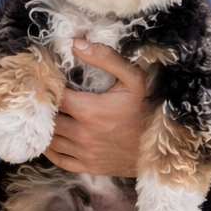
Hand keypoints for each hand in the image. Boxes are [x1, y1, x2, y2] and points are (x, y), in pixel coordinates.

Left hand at [46, 38, 148, 175]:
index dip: (47, 87)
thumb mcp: (134, 78)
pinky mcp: (91, 166)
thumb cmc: (150, 109)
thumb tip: (76, 43)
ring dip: (46, 127)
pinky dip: (50, 151)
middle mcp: (83, 134)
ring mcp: (86, 153)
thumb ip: (105, 58)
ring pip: (51, 140)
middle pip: (49, 119)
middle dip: (45, 107)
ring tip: (46, 116)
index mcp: (89, 110)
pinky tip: (50, 141)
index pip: (53, 97)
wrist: (166, 146)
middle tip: (44, 97)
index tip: (47, 80)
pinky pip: (60, 161)